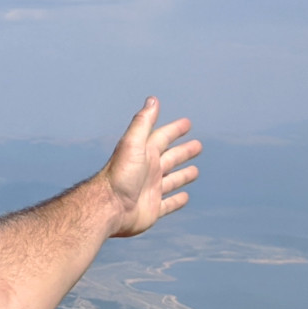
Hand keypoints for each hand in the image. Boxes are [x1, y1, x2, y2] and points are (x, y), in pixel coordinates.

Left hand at [98, 97, 200, 237]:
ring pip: (172, 181)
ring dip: (183, 175)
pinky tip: (185, 197)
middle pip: (170, 158)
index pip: (163, 137)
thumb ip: (143, 122)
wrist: (109, 206)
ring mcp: (151, 190)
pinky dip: (177, 201)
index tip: (188, 123)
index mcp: (144, 154)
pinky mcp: (152, 209)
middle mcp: (148, 171)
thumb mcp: (132, 143)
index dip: (175, 129)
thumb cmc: (120, 174)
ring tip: (195, 171)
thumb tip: (152, 99)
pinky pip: (168, 204)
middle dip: (184, 151)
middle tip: (198, 145)